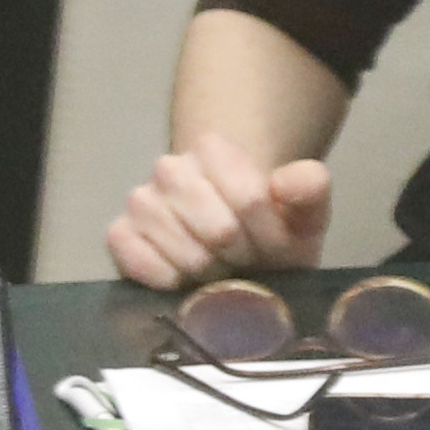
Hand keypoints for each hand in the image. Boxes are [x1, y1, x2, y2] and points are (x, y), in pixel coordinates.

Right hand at [108, 143, 332, 290]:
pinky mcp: (119, 235)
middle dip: (242, 255)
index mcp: (213, 147)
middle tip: (245, 257)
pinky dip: (173, 282)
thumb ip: (310, 188)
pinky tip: (185, 277)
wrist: (236, 248)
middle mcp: (168, 167)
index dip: (270, 233)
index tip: (273, 242)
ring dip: (211, 273)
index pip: (251, 201)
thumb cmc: (270, 228)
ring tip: (218, 265)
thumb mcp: (305, 211)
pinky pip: (145, 266)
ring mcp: (140, 201)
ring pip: (188, 255)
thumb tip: (285, 185)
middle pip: (221, 231)